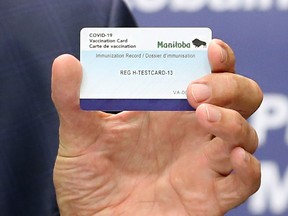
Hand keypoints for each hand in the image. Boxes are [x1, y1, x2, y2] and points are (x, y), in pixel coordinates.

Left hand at [51, 39, 261, 215]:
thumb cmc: (88, 180)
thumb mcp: (78, 135)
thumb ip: (72, 100)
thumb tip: (65, 62)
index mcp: (166, 111)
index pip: (206, 75)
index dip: (217, 59)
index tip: (208, 50)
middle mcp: (191, 133)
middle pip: (238, 98)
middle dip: (228, 86)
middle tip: (196, 91)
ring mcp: (204, 164)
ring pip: (245, 134)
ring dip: (234, 121)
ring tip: (203, 115)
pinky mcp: (210, 197)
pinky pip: (246, 180)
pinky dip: (248, 167)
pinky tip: (231, 157)